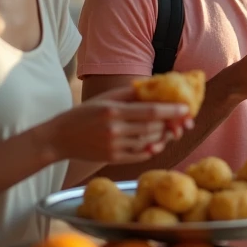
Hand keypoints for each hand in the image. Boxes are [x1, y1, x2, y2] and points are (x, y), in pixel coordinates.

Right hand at [43, 86, 191, 164]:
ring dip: (164, 136)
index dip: (172, 111)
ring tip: (171, 130)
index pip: (150, 112)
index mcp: (113, 111)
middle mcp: (115, 130)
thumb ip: (130, 93)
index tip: (187, 109)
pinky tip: (157, 142)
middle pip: (153, 128)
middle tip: (183, 121)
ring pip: (149, 142)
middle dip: (172, 125)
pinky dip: (152, 149)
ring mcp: (114, 147)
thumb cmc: (85, 113)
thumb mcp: (105, 98)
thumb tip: (156, 87)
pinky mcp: (113, 159)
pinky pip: (140, 155)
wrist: (59, 138)